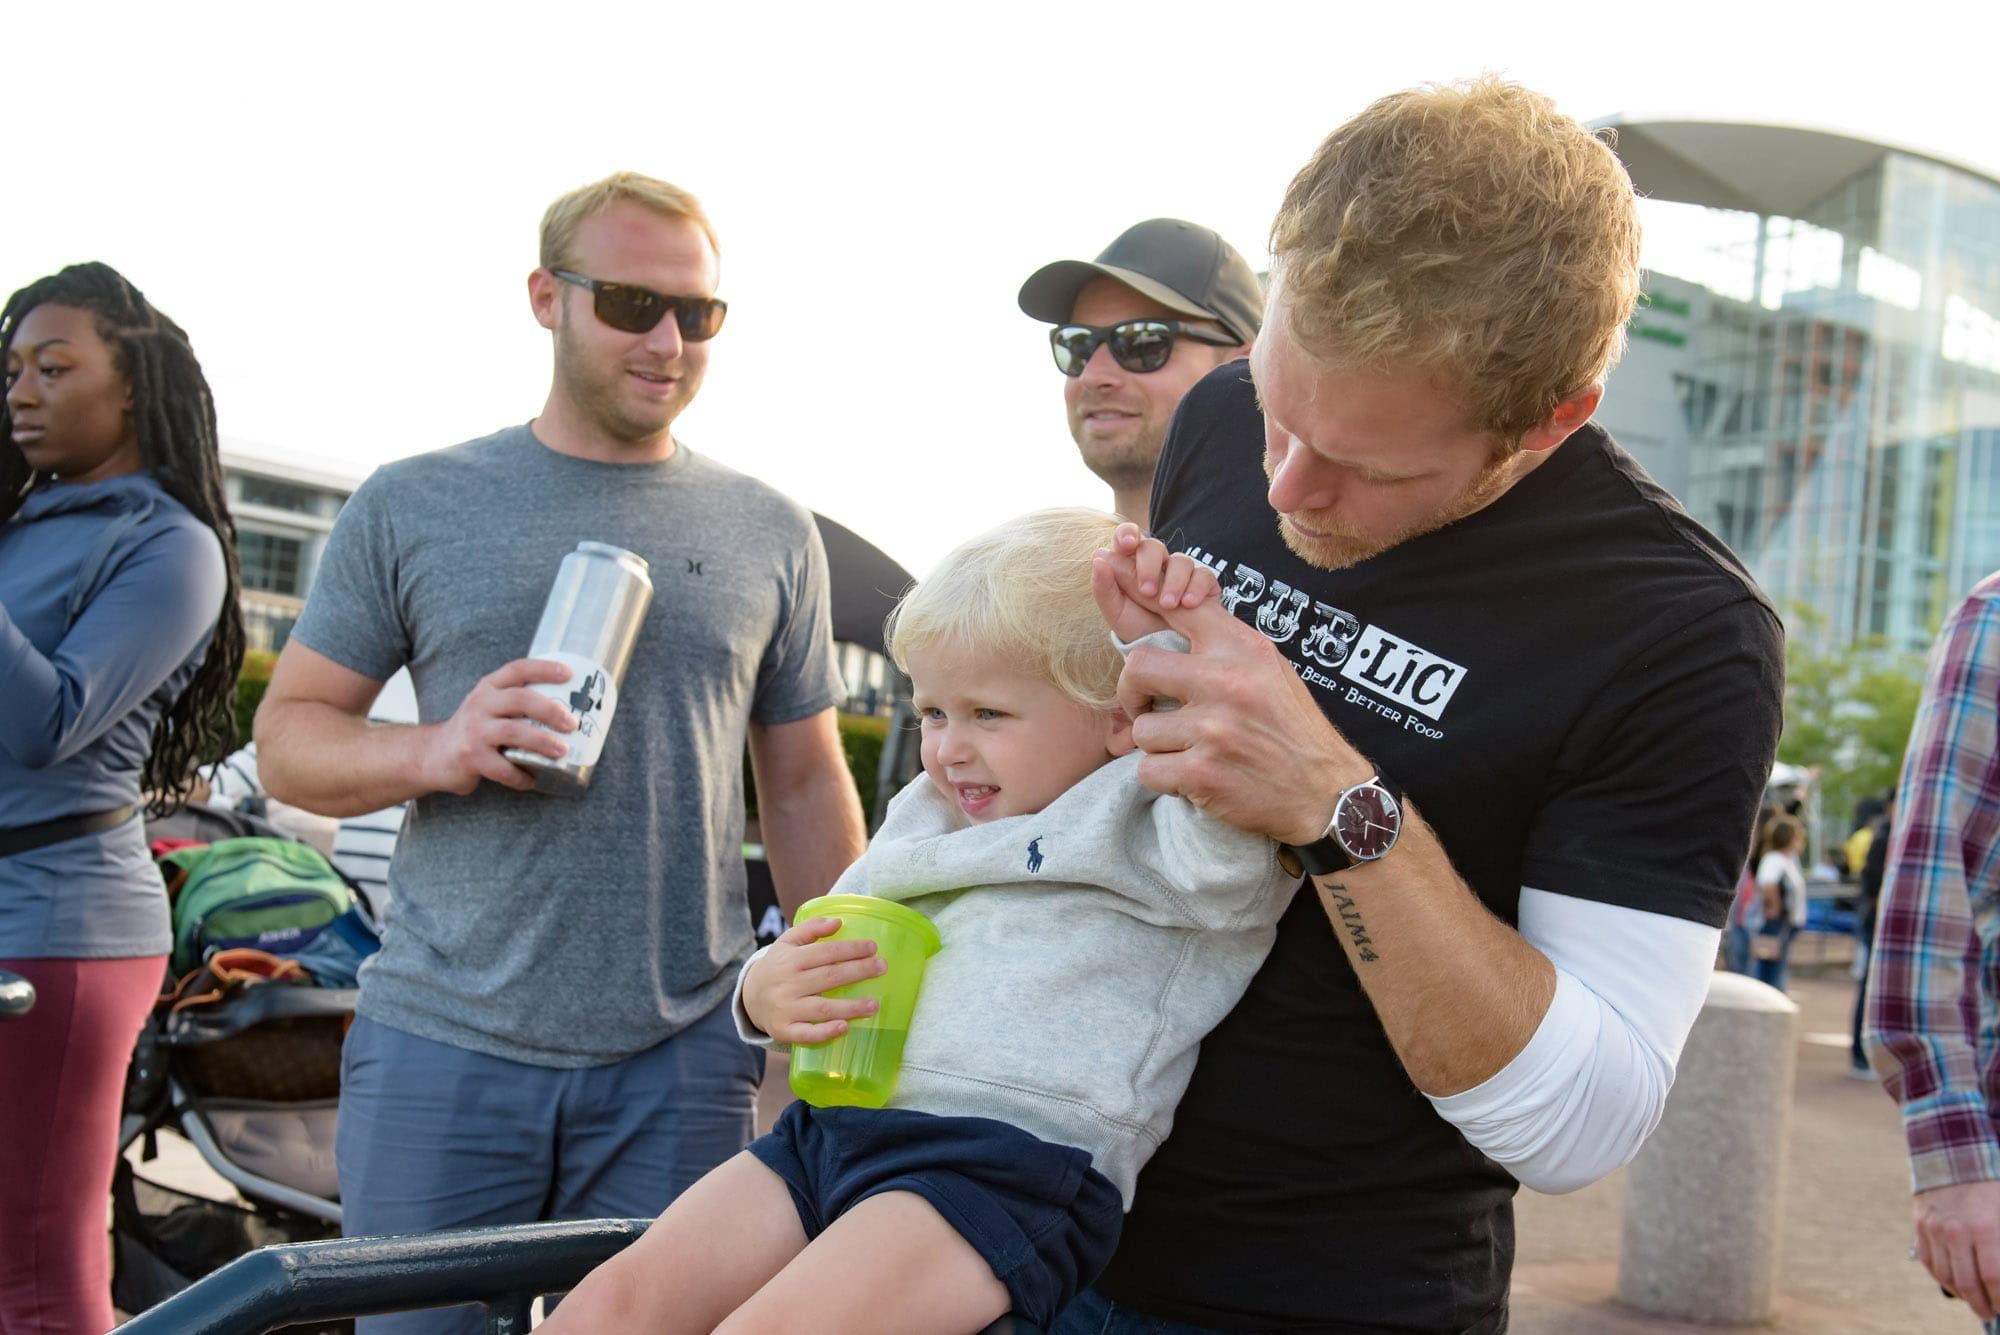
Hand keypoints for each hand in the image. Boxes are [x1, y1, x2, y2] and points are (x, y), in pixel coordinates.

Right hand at [419, 657, 578, 794]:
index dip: (544, 669)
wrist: (433, 754)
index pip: (518, 669)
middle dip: (550, 710)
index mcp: (489, 687)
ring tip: (562, 751)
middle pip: (520, 699)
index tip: (569, 674)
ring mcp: (474, 730)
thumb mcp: (490, 706)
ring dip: (542, 741)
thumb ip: (517, 703)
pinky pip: (502, 768)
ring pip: (514, 731)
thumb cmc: (475, 729)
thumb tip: (570, 709)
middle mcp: (480, 704)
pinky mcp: (470, 757)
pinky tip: (532, 780)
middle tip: (572, 723)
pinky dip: (521, 775)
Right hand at [741, 917, 886, 1043]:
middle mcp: (788, 984)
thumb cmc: (778, 966)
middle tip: (882, 967)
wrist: (750, 997)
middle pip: (828, 977)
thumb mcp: (787, 942)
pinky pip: (806, 1034)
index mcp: (791, 960)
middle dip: (858, 971)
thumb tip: (838, 921)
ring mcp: (786, 1009)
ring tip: (875, 1005)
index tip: (873, 947)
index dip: (850, 949)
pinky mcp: (785, 1030)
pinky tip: (844, 1027)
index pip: (825, 952)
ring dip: (850, 1007)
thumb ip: (811, 928)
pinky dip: (825, 1032)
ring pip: (822, 1008)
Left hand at [1092, 524, 1219, 643]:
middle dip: (1149, 566)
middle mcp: (1157, 565)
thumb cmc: (1137, 631)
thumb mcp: (1117, 613)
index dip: (1127, 534)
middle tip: (1146, 592)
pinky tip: (1189, 604)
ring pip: (1181, 560)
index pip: (1127, 538)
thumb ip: (1104, 587)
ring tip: (1169, 605)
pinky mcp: (1203, 584)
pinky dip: (1196, 588)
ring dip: (1174, 581)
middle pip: (1154, 546)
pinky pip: (1204, 575)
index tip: (1128, 544)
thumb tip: (1098, 556)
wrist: (1166, 655)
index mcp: (1131, 566)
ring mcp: (1181, 574)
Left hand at [1113, 591, 1367, 845]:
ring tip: (1187, 750)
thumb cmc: (1292, 728)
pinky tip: (1191, 777)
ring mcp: (1213, 729)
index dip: (1145, 604)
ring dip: (1157, 745)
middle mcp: (1226, 683)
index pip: (1180, 609)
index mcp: (1242, 649)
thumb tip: (1174, 611)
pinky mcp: (1202, 774)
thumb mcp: (1269, 668)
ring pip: (1142, 729)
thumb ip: (1225, 643)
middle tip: (1143, 708)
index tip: (1130, 614)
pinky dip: (1163, 778)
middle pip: (1138, 668)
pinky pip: (1148, 770)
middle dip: (1131, 693)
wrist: (1326, 792)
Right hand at [1914, 1180, 1999, 1319]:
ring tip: (1975, 1301)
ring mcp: (1933, 1227)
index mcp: (1985, 1226)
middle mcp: (1955, 1230)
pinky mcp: (1919, 1224)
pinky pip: (1929, 1262)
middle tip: (1991, 1312)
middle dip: (1983, 1304)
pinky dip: (1942, 1278)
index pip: (1993, 1278)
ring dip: (1962, 1295)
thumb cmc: (1993, 1186)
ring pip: (1946, 1275)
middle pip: (1968, 1283)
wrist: (1956, 1152)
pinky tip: (1954, 1284)